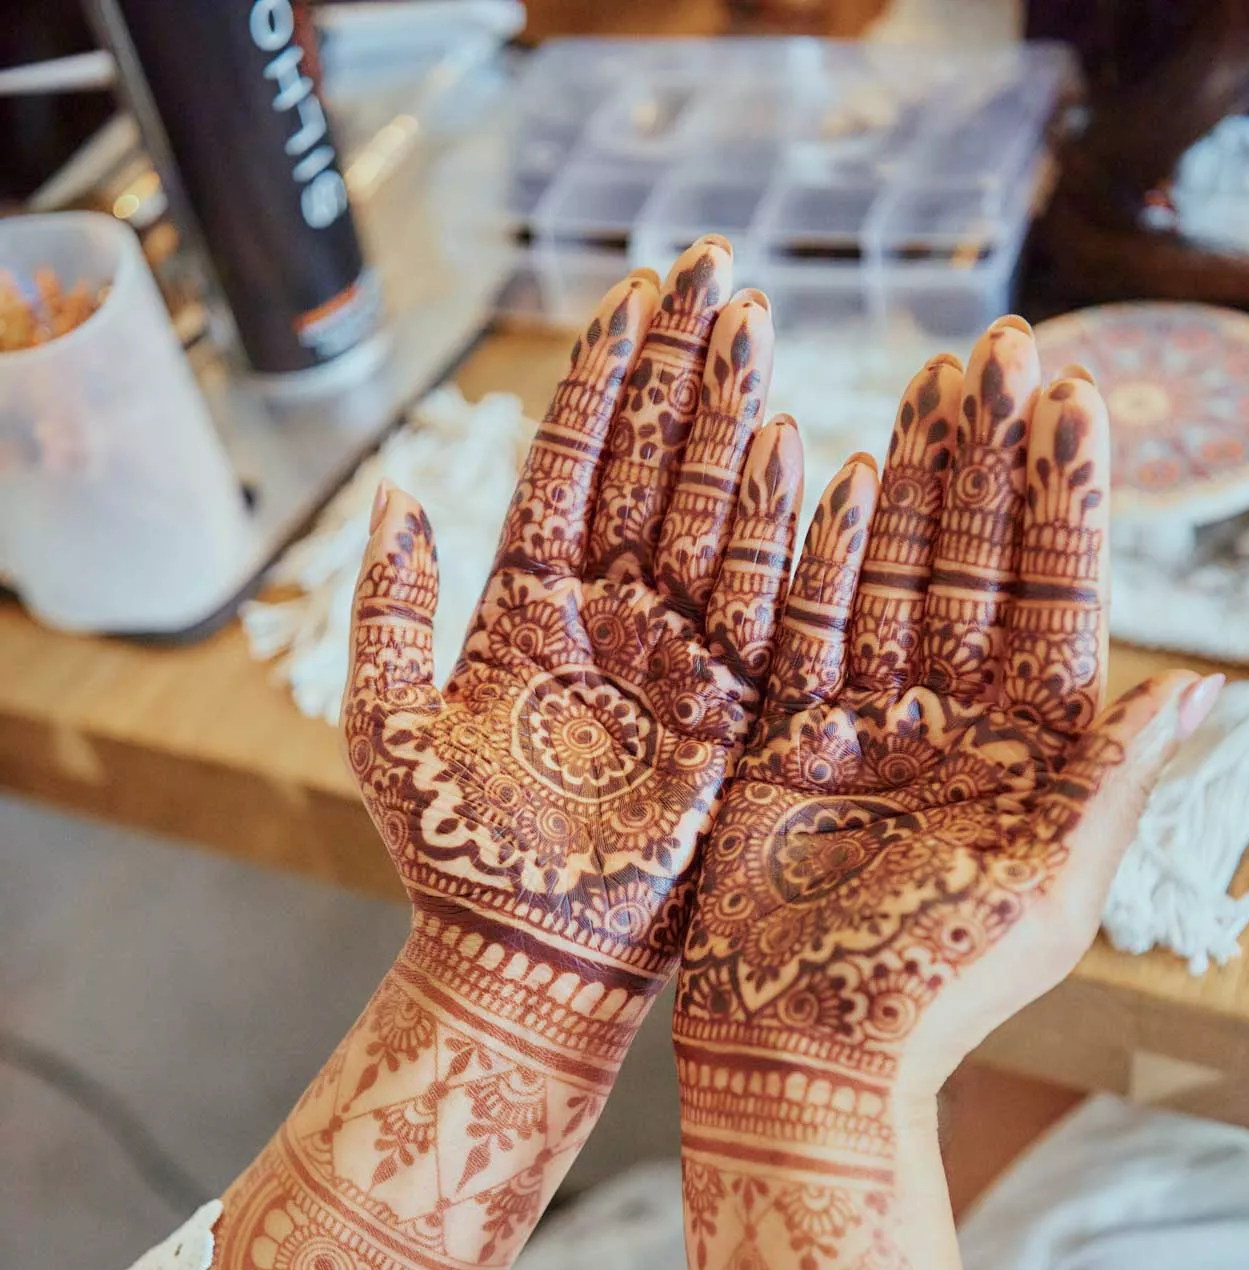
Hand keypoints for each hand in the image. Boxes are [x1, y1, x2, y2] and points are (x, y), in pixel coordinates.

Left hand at [344, 237, 800, 1056]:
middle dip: (683, 374)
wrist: (523, 957)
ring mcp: (676, 662)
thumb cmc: (450, 853)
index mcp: (528, 607)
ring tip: (755, 331)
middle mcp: (611, 621)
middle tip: (718, 274)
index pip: (572, 466)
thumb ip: (389, 608)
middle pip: (652, 471)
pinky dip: (784, 538)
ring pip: (711, 522)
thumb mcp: (386, 724)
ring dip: (732, 426)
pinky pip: (764, 611)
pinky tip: (804, 453)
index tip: (636, 293)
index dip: (605, 380)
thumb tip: (392, 492)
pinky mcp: (730, 715)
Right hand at [672, 319, 1218, 1269]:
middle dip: (990, 457)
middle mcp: (959, 725)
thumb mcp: (1051, 895)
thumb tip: (1204, 682)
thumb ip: (1118, 783)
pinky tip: (849, 472)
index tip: (1073, 397)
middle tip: (995, 346)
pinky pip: (812, 626)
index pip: (1058, 597)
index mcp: (1036, 755)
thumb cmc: (935, 997)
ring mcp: (874, 726)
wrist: (803, 1058)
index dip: (1066, 499)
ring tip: (934, 381)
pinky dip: (828, 554)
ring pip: (899, 574)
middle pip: (978, 563)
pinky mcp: (793, 741)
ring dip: (920, 480)